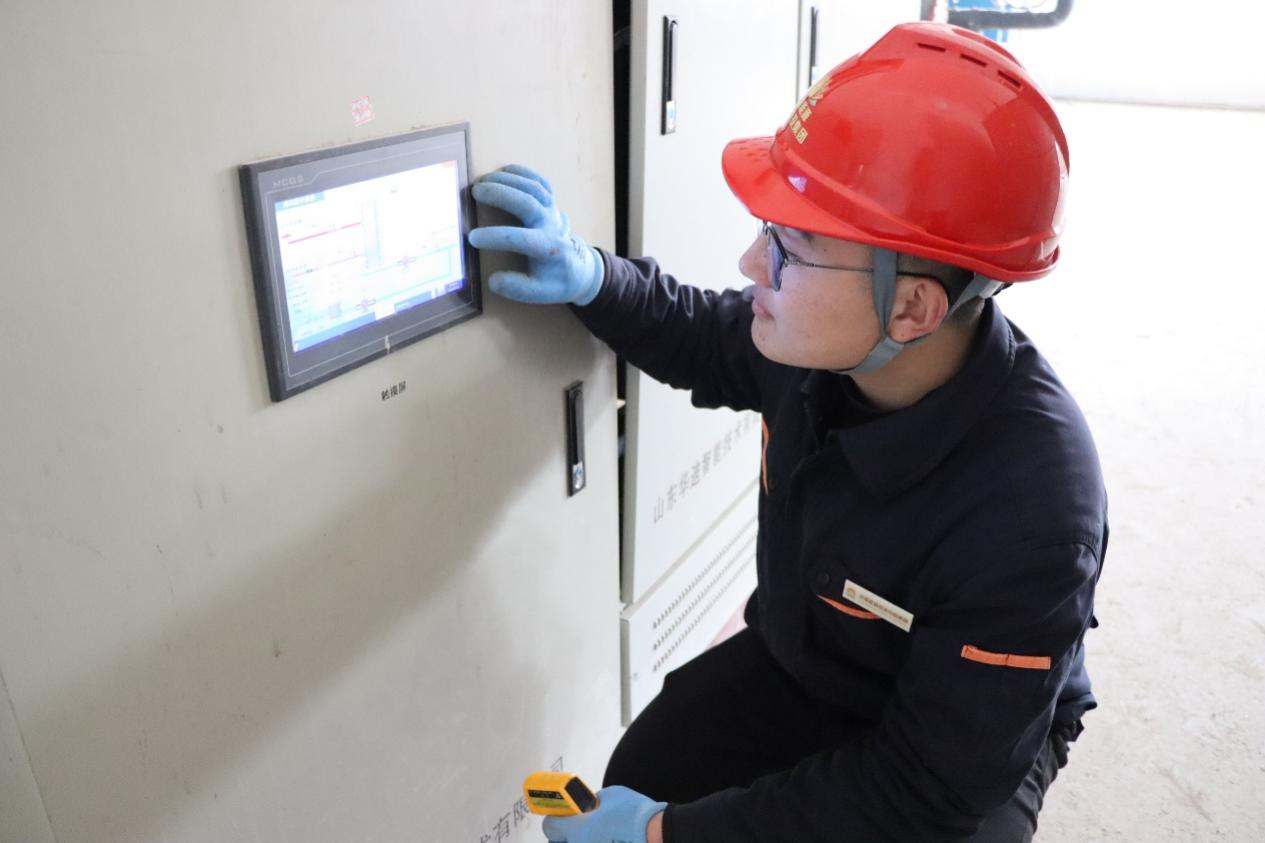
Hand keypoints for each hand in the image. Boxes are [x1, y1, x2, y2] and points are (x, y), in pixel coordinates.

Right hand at [468, 164, 604, 305]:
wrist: (579, 267)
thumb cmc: (555, 281)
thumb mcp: (540, 293)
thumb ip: (518, 289)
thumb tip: (494, 281)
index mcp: (548, 248)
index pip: (521, 239)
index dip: (497, 237)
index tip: (473, 238)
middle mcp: (551, 225)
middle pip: (528, 203)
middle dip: (501, 194)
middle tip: (475, 191)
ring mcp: (552, 210)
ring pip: (533, 188)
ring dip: (507, 180)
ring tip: (481, 180)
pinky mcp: (551, 202)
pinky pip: (540, 182)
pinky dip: (523, 172)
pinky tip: (504, 170)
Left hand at [541, 785, 666, 842]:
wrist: (659, 835)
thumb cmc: (637, 816)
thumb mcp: (611, 796)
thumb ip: (594, 802)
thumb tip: (590, 807)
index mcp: (578, 830)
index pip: (550, 826)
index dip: (556, 818)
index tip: (562, 815)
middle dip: (563, 837)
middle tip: (575, 830)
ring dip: (579, 842)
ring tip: (595, 836)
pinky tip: (607, 839)